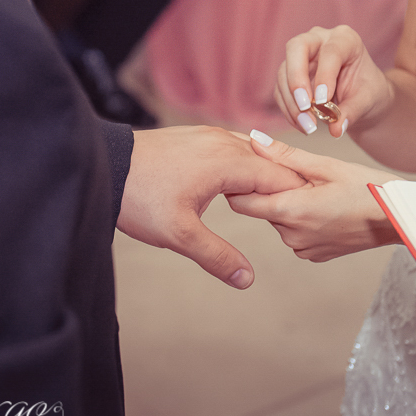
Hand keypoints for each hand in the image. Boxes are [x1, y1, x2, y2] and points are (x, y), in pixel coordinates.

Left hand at [118, 126, 305, 287]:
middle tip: (301, 214)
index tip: (313, 217)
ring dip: (264, 175)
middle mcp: (223, 142)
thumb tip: (247, 280)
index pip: (280, 178)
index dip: (298, 198)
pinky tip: (239, 184)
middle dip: (285, 189)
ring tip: (273, 203)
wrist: (102, 164)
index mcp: (227, 162)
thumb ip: (217, 256)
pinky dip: (244, 164)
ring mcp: (209, 135)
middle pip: (271, 164)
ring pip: (252, 153)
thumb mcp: (178, 234)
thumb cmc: (138, 197)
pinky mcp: (196, 136)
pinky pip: (233, 147)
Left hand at [226, 132, 400, 261]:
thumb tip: (253, 140)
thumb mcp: (327, 165)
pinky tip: (325, 206)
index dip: (240, 183)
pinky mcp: (314, 255)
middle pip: (262, 209)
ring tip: (316, 189)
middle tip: (297, 173)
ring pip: (279, 219)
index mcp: (292, 211)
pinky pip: (295, 232)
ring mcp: (303, 249)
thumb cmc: (367, 188)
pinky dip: (302, 219)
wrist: (399, 220)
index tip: (249, 168)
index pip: (242, 202)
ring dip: (288, 204)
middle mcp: (292, 236)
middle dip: (271, 190)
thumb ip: (285, 156)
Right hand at [276, 25, 392, 136]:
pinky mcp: (289, 73)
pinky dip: (288, 109)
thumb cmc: (367, 91)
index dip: (324, 75)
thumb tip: (336, 128)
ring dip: (291, 101)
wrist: (360, 97)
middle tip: (305, 106)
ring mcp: (301, 56)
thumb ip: (352, 111)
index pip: (330, 51)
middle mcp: (319, 40)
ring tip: (307, 125)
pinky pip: (281, 90)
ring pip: (284, 71)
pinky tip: (301, 124)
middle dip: (297, 78)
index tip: (323, 101)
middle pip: (296, 47)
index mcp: (345, 39)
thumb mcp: (367, 100)